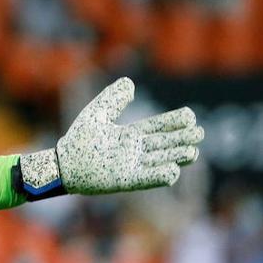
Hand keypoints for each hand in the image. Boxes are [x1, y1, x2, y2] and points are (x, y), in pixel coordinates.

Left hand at [18, 77, 204, 197]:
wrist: (63, 163)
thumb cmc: (78, 139)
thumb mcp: (97, 114)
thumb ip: (113, 99)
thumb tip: (129, 82)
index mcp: (130, 135)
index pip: (157, 127)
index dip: (174, 122)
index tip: (190, 115)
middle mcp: (135, 151)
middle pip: (164, 144)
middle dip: (181, 139)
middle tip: (199, 133)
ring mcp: (132, 166)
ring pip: (160, 161)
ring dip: (176, 157)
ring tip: (192, 151)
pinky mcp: (125, 180)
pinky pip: (146, 179)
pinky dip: (159, 176)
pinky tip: (173, 170)